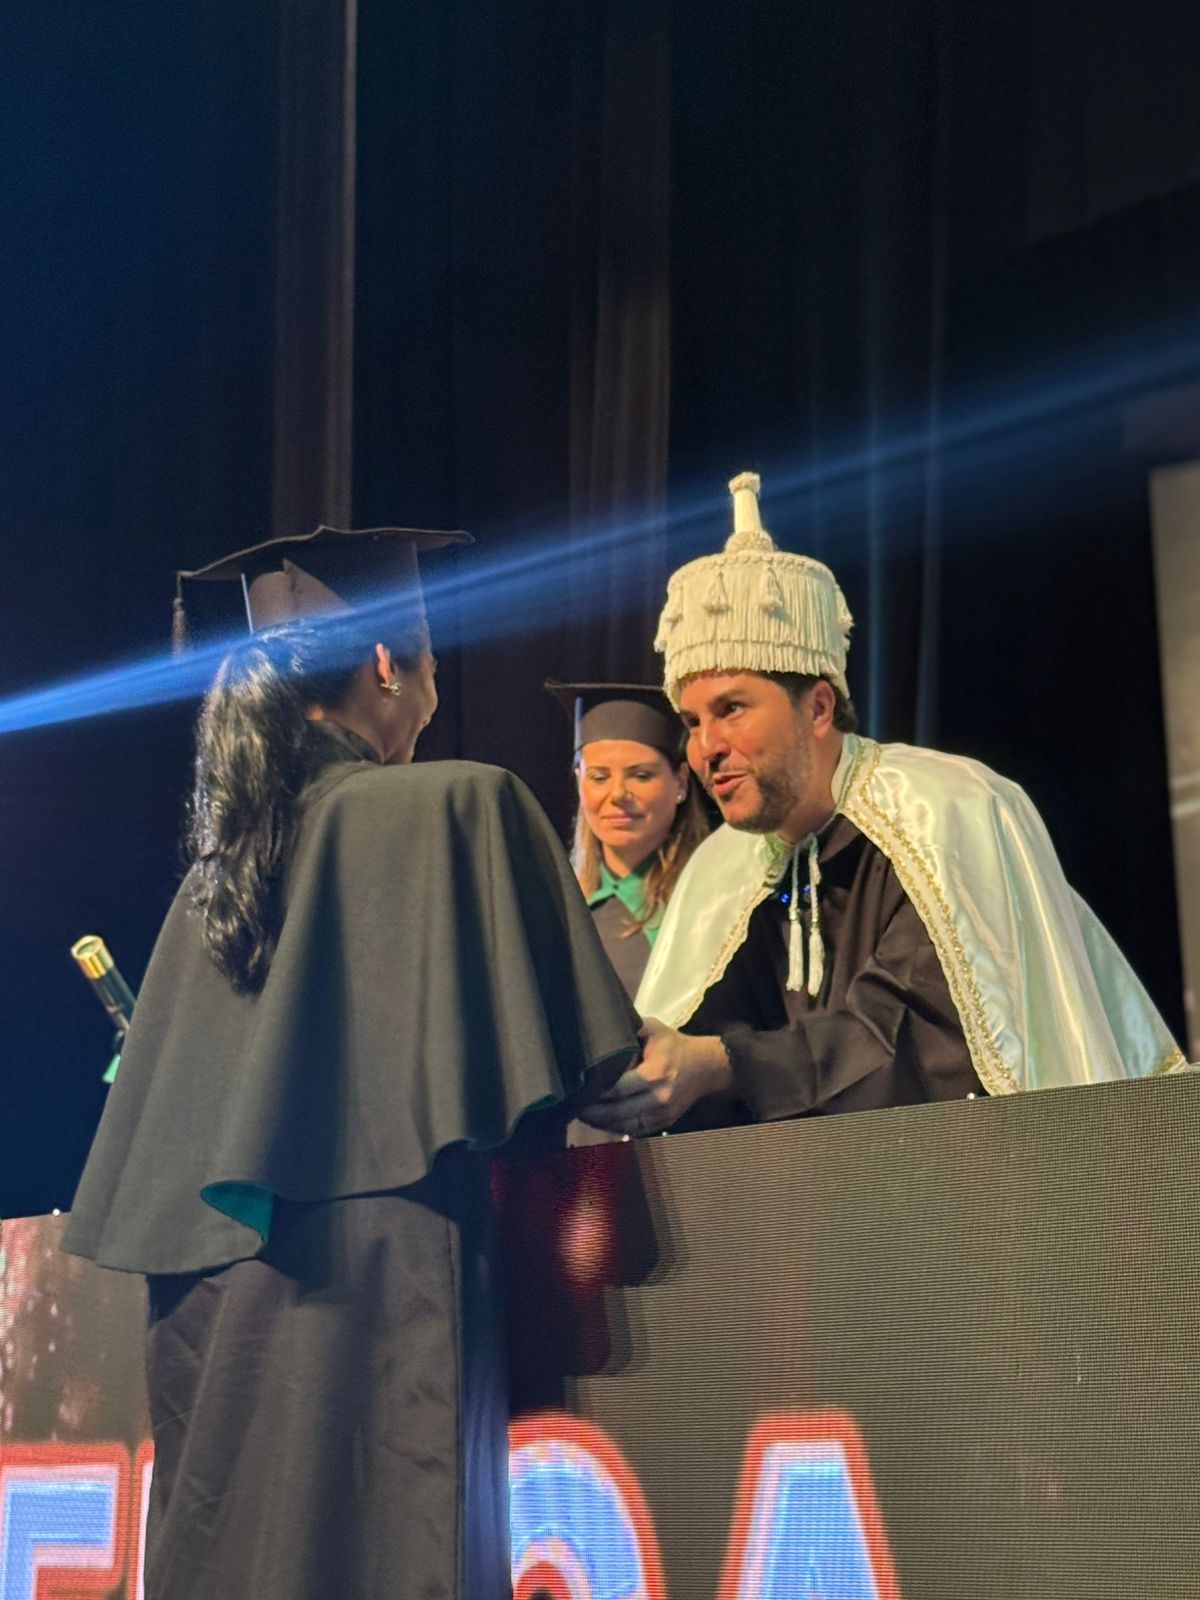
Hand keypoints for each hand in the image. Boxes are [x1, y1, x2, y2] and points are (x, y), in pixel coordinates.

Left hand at [578, 1018, 732, 1136]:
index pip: (618, 1089)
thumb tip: (601, 1025)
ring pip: (624, 1126)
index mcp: (654, 1074)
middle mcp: (658, 1098)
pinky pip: (635, 1131)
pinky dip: (616, 1128)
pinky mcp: (664, 1124)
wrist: (707, 1067)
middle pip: (618, 1113)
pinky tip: (601, 1121)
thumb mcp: (654, 1028)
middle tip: (573, 1106)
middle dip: (593, 1113)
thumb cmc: (674, 1046)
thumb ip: (630, 1026)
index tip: (578, 1089)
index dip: (596, 1093)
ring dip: (601, 1124)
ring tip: (582, 1115)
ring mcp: (662, 1114)